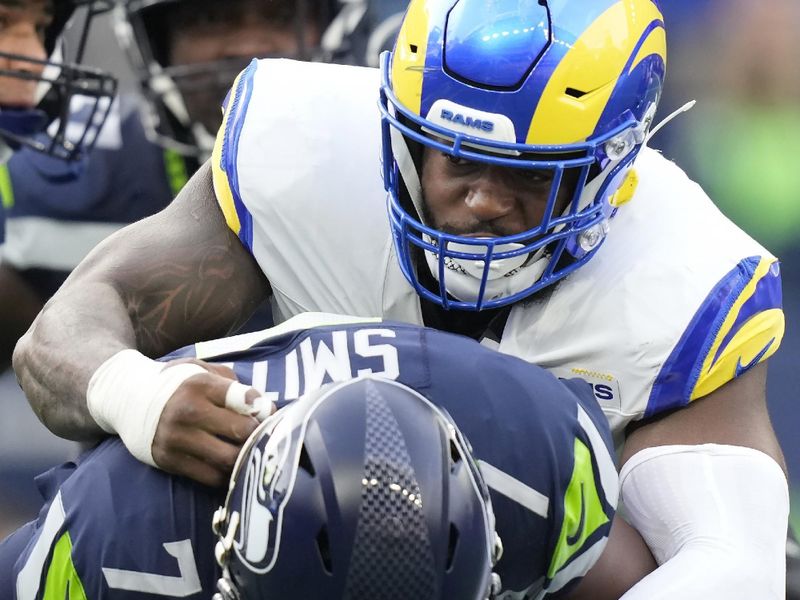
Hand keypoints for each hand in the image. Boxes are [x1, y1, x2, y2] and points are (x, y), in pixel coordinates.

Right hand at [151, 359, 270, 486]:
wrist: (129, 399)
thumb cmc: (178, 384)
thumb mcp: (203, 371)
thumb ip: (234, 386)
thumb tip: (264, 409)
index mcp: (200, 385)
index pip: (244, 399)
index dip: (264, 409)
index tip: (269, 414)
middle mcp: (188, 412)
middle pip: (241, 432)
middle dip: (260, 435)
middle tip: (266, 437)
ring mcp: (177, 439)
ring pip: (228, 459)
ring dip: (246, 458)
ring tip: (252, 453)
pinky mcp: (170, 461)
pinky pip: (210, 477)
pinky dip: (227, 474)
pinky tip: (233, 466)